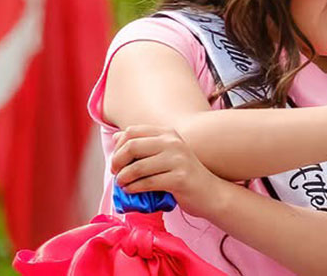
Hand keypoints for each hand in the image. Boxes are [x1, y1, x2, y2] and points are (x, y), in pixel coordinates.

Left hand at [109, 125, 227, 218]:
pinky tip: (130, 191)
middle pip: (132, 146)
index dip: (118, 147)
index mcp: (167, 133)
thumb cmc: (184, 176)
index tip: (116, 161)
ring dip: (123, 177)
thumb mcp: (164, 156)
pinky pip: (148, 182)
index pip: (132, 132)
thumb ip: (142, 146)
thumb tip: (116, 137)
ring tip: (121, 184)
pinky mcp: (180, 179)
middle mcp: (173, 142)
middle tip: (115, 173)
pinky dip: (134, 188)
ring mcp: (178, 159)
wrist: (212, 194)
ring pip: (138, 166)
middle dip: (117, 161)